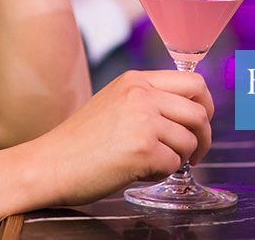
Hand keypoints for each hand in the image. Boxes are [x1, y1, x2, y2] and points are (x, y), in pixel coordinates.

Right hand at [25, 69, 213, 206]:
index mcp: (135, 80)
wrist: (49, 164)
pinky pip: (174, 164)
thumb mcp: (115, 103)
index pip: (193, 82)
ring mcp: (142, 119)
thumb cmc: (79, 142)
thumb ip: (148, 101)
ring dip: (177, 158)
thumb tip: (188, 113)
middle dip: (204, 137)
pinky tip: (137, 171)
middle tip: (194, 154)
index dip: (206, 106)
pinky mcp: (142, 148)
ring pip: (189, 141)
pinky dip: (160, 174)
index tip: (200, 124)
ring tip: (150, 163)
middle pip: (200, 111)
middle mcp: (141, 94)